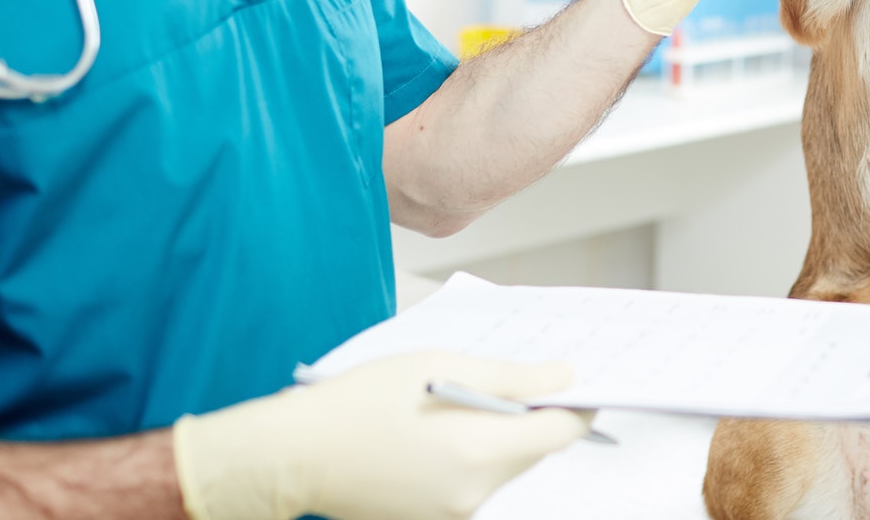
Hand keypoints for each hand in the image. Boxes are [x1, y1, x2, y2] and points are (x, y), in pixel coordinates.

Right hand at [172, 349, 591, 519]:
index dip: (576, 403)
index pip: (561, 433)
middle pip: (533, 452)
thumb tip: (564, 377)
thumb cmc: (357, 403)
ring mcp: (453, 514)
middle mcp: (474, 494)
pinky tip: (438, 429)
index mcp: (479, 453)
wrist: (294, 456)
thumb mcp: (439, 364)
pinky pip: (473, 484)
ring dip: (498, 434)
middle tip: (510, 377)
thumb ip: (510, 375)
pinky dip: (469, 455)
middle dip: (531, 415)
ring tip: (458, 399)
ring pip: (504, 467)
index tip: (575, 381)